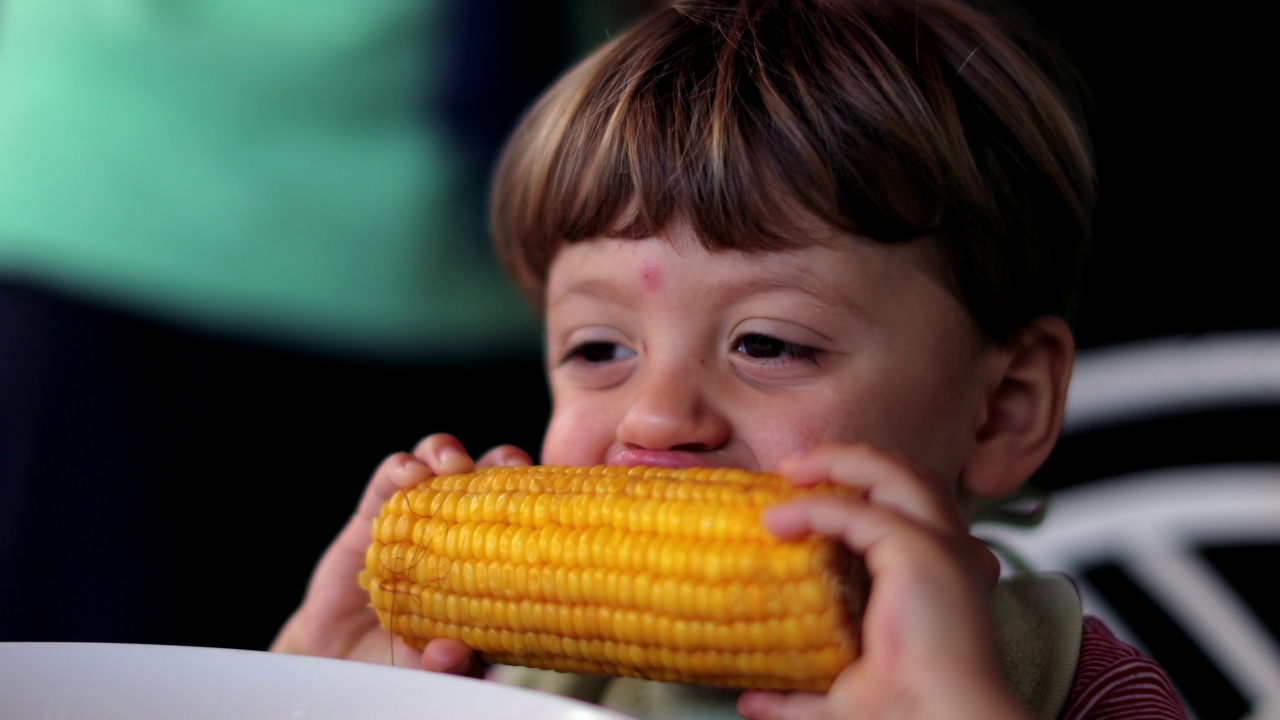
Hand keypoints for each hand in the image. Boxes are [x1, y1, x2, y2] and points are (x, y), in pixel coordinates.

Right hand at [269, 433, 533, 676]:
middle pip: (490, 480)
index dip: (540, 499)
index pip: (524, 520)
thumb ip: (449, 667)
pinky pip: (391, 478)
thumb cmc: (405, 666)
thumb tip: (449, 652)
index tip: (552, 489)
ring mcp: (418, 518)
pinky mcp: (374, 514)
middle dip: (502, 462)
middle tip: (509, 462)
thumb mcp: (435, 673)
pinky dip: (401, 467)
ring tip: (452, 465)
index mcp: (491, 563)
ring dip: (449, 454)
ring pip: (442, 466)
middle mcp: (460, 532)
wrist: (343, 661)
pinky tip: (408, 474)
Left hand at [737, 444, 1031, 719]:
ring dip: (838, 460)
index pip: (906, 507)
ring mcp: (941, 549)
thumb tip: (752, 701)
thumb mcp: (841, 697)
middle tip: (793, 468)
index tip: (804, 497)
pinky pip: (858, 512)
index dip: (858, 491)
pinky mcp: (919, 553)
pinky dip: (814, 508)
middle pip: (907, 475)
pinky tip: (777, 521)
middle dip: (851, 460)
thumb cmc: (908, 715)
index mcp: (943, 576)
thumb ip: (797, 695)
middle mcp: (952, 554)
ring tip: (788, 468)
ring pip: (894, 472)